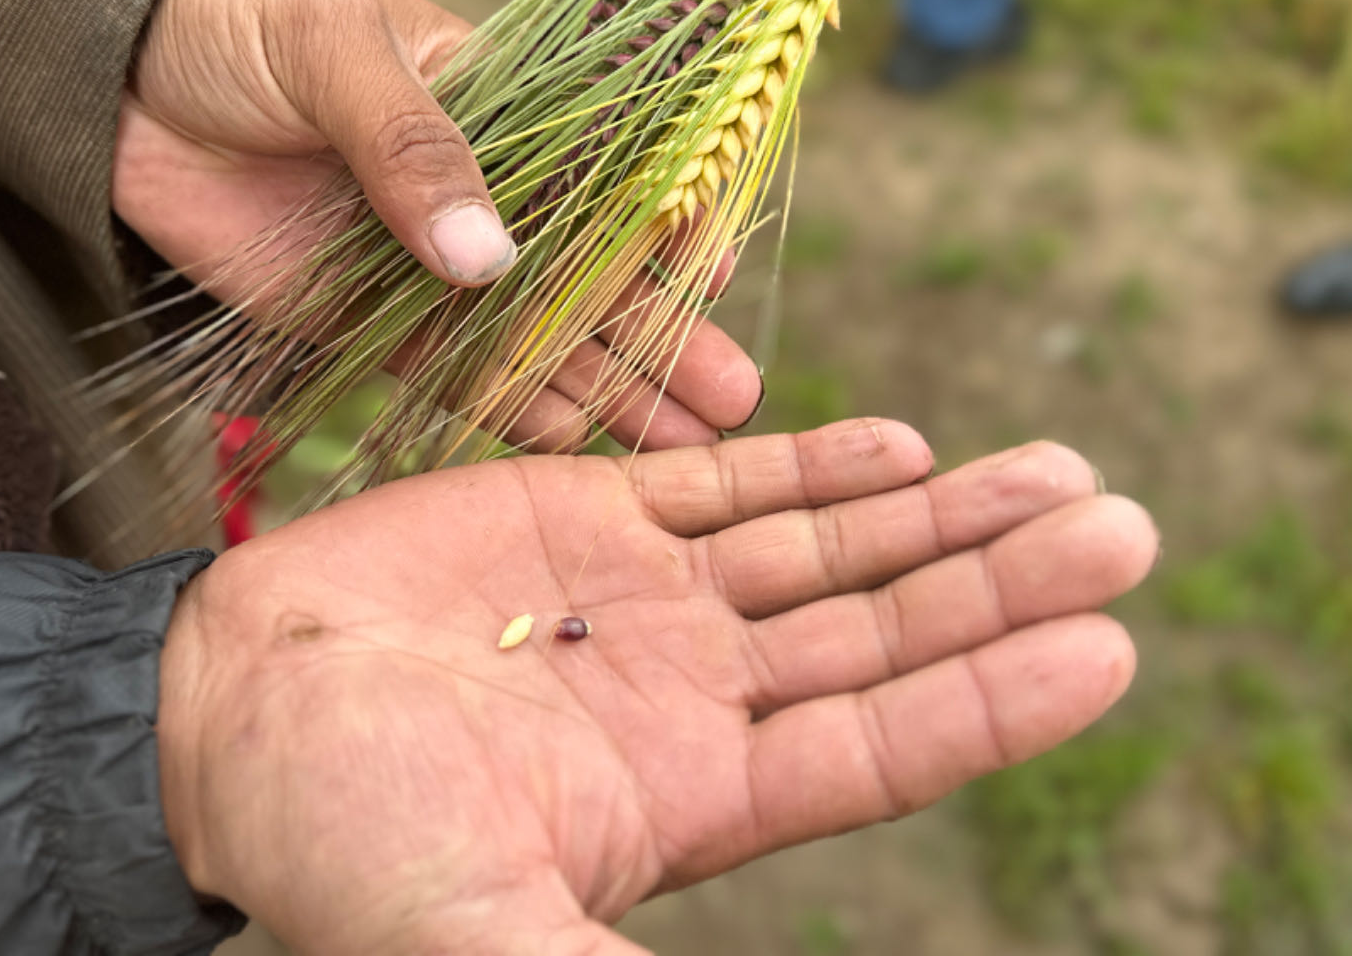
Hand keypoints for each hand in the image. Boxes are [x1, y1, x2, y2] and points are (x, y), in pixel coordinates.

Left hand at [114, 0, 760, 449]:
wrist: (111, 72)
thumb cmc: (238, 22)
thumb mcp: (334, 52)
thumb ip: (410, 147)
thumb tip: (488, 262)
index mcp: (502, 99)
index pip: (609, 169)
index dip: (665, 227)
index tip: (711, 279)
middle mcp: (480, 189)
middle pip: (590, 272)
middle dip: (660, 336)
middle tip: (732, 403)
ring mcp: (423, 259)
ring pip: (533, 333)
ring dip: (605, 386)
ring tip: (682, 444)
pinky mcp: (363, 315)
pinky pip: (449, 369)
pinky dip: (507, 407)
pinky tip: (572, 444)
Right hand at [156, 420, 1156, 953]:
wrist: (228, 713)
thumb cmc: (337, 834)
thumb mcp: (477, 926)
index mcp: (693, 794)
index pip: (882, 746)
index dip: (994, 700)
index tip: (1109, 646)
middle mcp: (696, 691)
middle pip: (884, 632)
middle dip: (1000, 579)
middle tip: (1122, 524)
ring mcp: (649, 595)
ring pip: (827, 546)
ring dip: (941, 510)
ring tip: (1057, 472)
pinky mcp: (584, 507)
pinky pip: (725, 480)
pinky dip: (817, 462)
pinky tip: (905, 444)